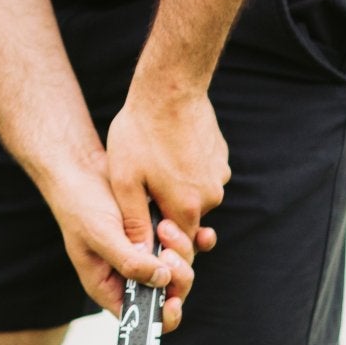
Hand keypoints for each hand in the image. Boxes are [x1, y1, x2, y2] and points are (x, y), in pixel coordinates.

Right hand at [40, 160, 197, 332]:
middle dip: (176, 275)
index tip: (172, 301)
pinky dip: (197, 240)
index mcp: (110, 285)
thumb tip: (162, 280)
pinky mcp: (159, 235)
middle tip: (167, 252)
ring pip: (181, 268)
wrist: (82, 167)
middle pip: (168, 293)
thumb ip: (128, 261)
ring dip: (183, 251)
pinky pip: (189, 246)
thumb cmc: (80, 203)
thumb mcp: (100, 234)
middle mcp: (130, 275)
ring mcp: (147, 255)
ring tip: (164, 225)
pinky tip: (203, 231)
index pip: (141, 317)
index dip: (161, 316)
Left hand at [104, 89, 228, 320]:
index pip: (179, 246)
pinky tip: (167, 151)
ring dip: (174, 189)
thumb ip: (135, 222)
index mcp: (188, 207)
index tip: (146, 234)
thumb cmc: (141, 133)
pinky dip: (185, 170)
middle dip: (165, 213)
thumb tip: (139, 256)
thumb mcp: (125, 180)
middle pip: (187, 220)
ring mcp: (219, 175)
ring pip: (193, 196)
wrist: (169, 89)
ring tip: (153, 163)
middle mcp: (211, 196)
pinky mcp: (220, 157)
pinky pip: (200, 175)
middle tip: (143, 188)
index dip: (162, 245)